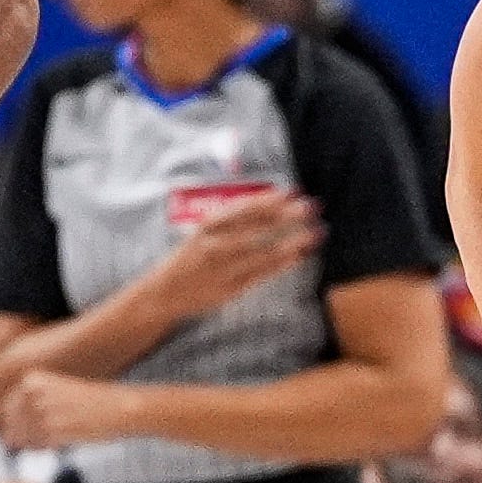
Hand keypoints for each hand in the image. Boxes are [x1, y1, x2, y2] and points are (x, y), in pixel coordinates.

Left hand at [0, 371, 135, 452]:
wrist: (118, 407)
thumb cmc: (91, 403)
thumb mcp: (55, 394)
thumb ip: (29, 409)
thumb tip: (5, 436)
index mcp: (31, 380)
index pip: (6, 410)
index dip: (15, 425)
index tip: (31, 429)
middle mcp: (32, 393)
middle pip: (11, 427)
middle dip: (24, 436)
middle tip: (47, 436)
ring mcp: (40, 412)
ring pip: (22, 439)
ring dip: (36, 443)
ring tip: (57, 436)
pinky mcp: (51, 429)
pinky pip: (36, 447)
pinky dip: (45, 449)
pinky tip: (61, 440)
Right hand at [146, 189, 322, 321]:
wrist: (165, 291)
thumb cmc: (192, 256)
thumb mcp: (205, 231)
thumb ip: (232, 219)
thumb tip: (271, 203)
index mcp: (208, 225)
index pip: (244, 208)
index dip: (270, 200)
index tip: (293, 191)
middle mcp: (215, 245)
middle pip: (257, 228)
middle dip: (287, 216)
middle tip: (312, 207)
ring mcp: (223, 268)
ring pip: (263, 253)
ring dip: (293, 242)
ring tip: (315, 233)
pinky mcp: (231, 288)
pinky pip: (262, 274)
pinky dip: (282, 264)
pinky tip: (300, 256)